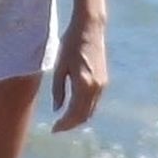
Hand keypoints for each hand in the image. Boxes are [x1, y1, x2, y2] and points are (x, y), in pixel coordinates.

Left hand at [51, 17, 106, 131]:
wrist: (90, 27)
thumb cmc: (71, 43)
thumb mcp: (60, 66)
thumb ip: (58, 90)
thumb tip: (57, 110)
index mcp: (84, 84)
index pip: (74, 113)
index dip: (64, 124)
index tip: (53, 130)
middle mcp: (96, 87)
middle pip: (85, 115)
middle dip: (71, 124)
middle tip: (57, 128)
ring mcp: (102, 84)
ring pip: (91, 110)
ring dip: (78, 118)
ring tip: (64, 121)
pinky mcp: (104, 80)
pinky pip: (94, 101)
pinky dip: (85, 109)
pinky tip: (73, 108)